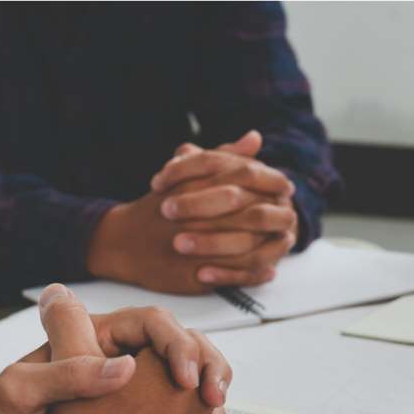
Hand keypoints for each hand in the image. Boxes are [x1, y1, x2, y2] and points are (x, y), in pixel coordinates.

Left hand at [37, 284, 227, 413]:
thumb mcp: (20, 390)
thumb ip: (68, 374)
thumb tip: (127, 368)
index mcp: (91, 339)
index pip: (152, 324)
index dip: (178, 345)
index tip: (186, 378)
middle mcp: (112, 362)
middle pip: (179, 352)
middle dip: (207, 373)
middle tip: (214, 401)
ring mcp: (123, 398)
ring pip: (182, 391)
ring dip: (205, 409)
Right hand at [85, 131, 295, 292]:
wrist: (122, 240)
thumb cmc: (160, 205)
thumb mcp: (187, 174)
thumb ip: (223, 156)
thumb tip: (255, 138)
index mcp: (196, 185)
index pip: (246, 177)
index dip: (272, 182)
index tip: (285, 187)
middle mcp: (196, 215)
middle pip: (252, 213)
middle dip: (276, 215)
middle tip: (290, 215)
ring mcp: (195, 246)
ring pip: (247, 247)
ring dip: (272, 246)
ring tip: (284, 242)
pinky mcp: (193, 274)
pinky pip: (232, 275)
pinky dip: (255, 273)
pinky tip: (268, 270)